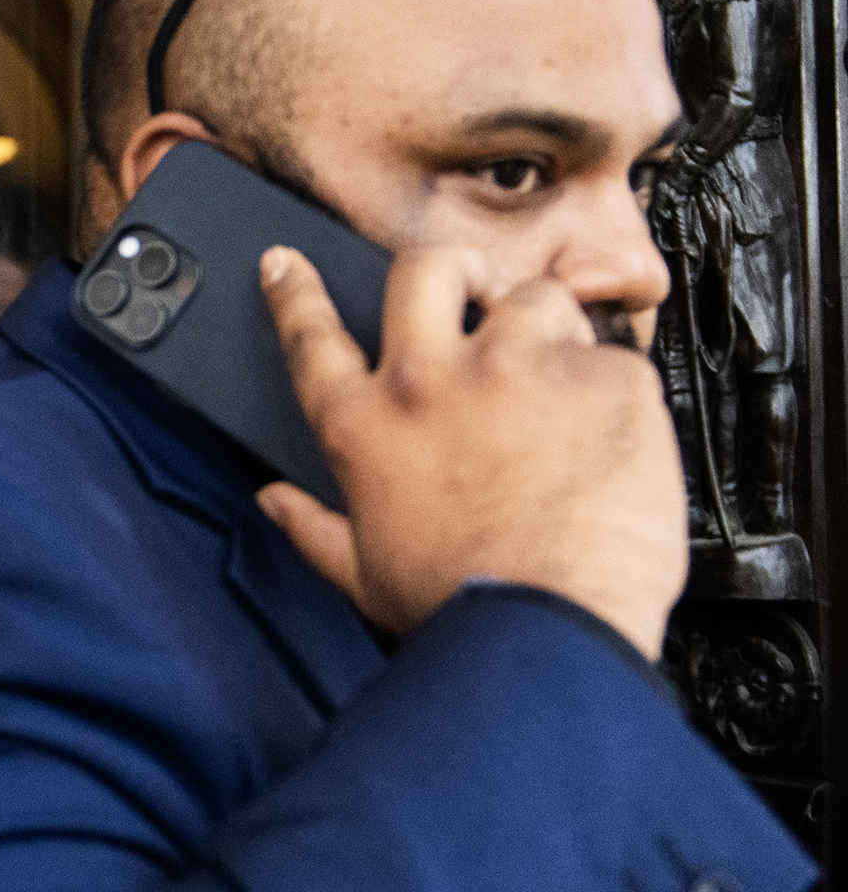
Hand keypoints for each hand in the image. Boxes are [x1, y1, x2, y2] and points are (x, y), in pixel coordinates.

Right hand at [256, 245, 686, 657]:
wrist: (551, 626)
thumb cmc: (461, 608)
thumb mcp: (364, 576)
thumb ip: (313, 529)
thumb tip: (276, 503)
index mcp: (366, 427)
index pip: (312, 337)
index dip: (295, 293)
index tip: (289, 265)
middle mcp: (431, 380)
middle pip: (424, 272)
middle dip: (446, 271)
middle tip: (468, 290)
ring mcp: (517, 369)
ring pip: (531, 297)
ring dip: (545, 328)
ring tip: (560, 381)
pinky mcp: (600, 377)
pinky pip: (612, 354)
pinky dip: (614, 387)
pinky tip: (611, 436)